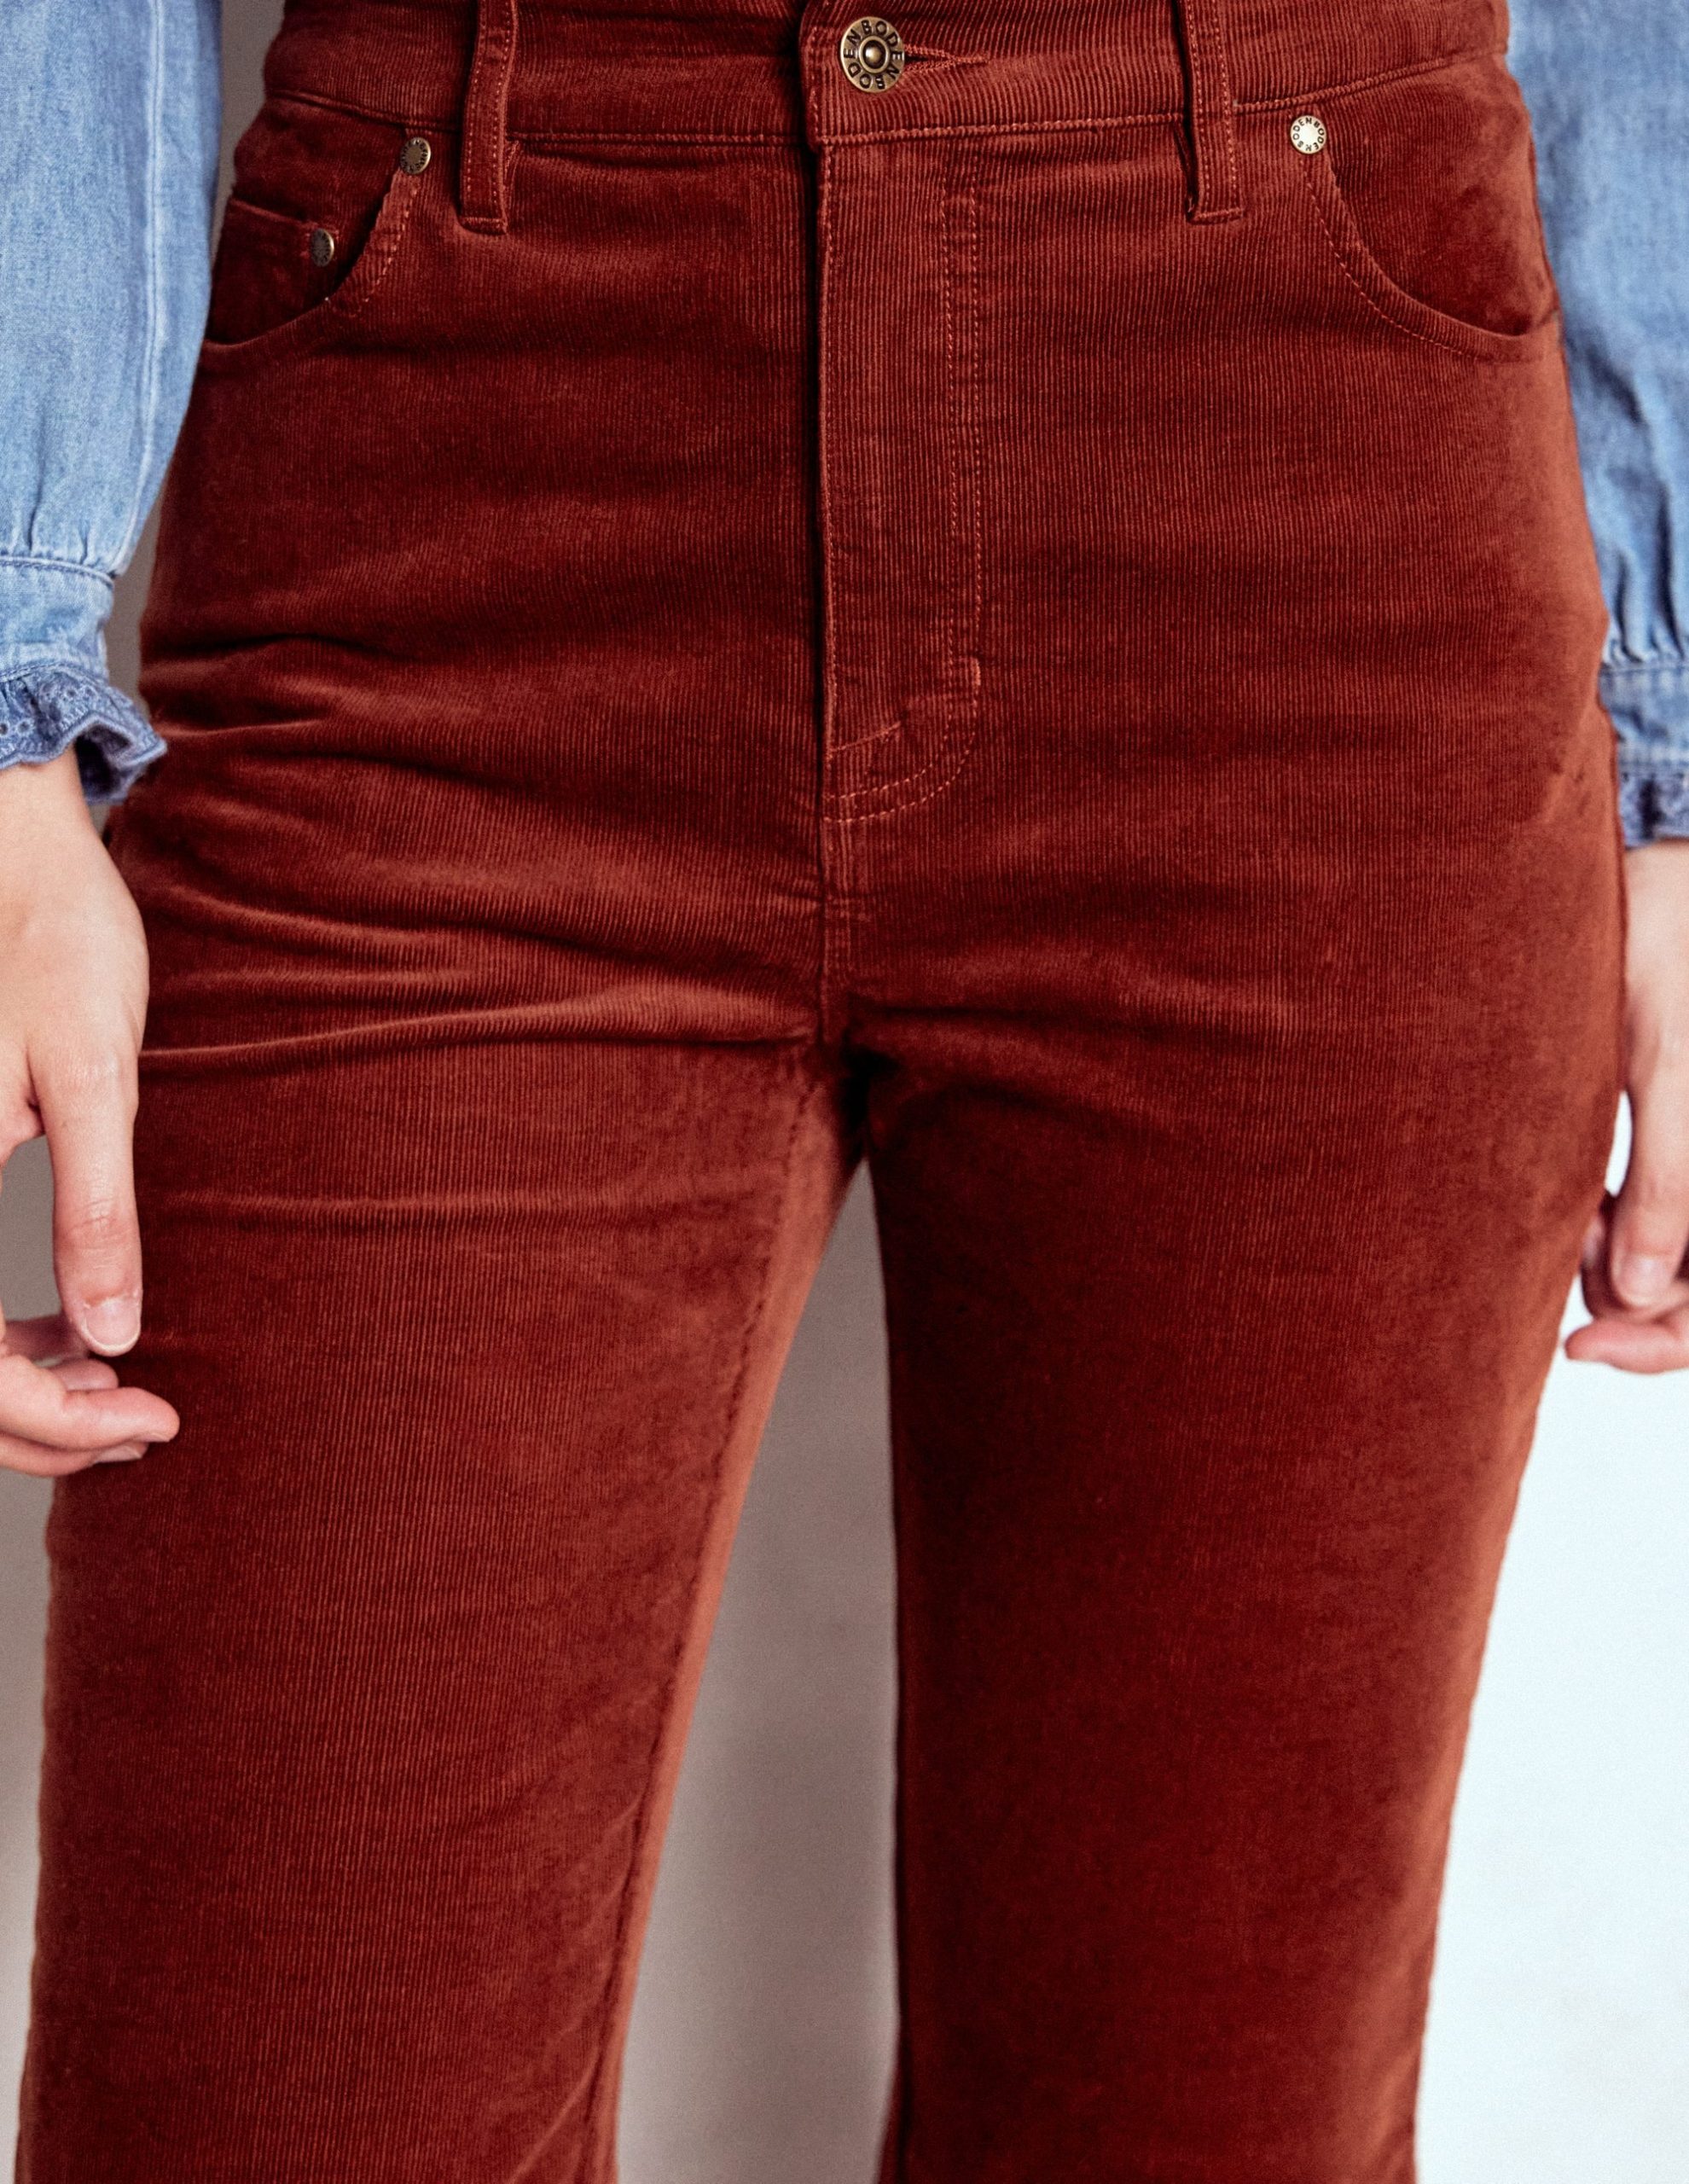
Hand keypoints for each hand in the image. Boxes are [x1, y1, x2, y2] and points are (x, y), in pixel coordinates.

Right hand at [0, 749, 177, 1471]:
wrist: (16, 856)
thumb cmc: (57, 943)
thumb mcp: (90, 1075)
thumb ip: (95, 1208)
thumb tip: (111, 1334)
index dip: (47, 1418)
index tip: (147, 1421)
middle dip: (40, 1423)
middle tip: (147, 1423)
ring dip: (21, 1392)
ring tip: (119, 1390)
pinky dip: (3, 1343)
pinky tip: (75, 1335)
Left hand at [1566, 837, 1688, 1371]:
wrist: (1679, 868)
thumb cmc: (1675, 937)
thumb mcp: (1666, 1062)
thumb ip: (1669, 1181)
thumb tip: (1638, 1296)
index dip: (1666, 1341)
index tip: (1581, 1346)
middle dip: (1642, 1312)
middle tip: (1563, 1301)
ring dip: (1632, 1270)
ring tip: (1573, 1234)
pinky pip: (1680, 1218)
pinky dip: (1633, 1230)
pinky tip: (1592, 1210)